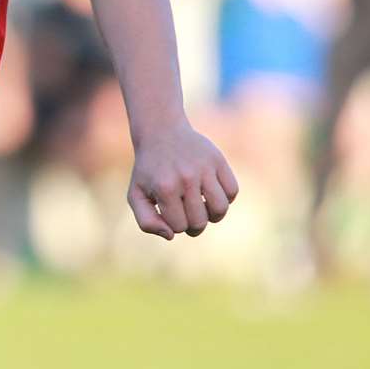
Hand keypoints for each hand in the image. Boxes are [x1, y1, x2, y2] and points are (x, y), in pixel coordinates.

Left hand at [125, 122, 238, 239]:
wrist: (161, 133)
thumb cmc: (148, 170)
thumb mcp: (136, 194)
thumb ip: (146, 222)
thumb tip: (171, 236)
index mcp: (164, 188)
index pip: (179, 226)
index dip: (175, 225)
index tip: (170, 212)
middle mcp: (186, 178)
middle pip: (200, 221)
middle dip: (193, 224)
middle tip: (187, 214)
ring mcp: (204, 168)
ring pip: (221, 209)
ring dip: (213, 215)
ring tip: (203, 208)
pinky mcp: (218, 160)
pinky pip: (233, 191)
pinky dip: (226, 198)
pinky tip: (212, 193)